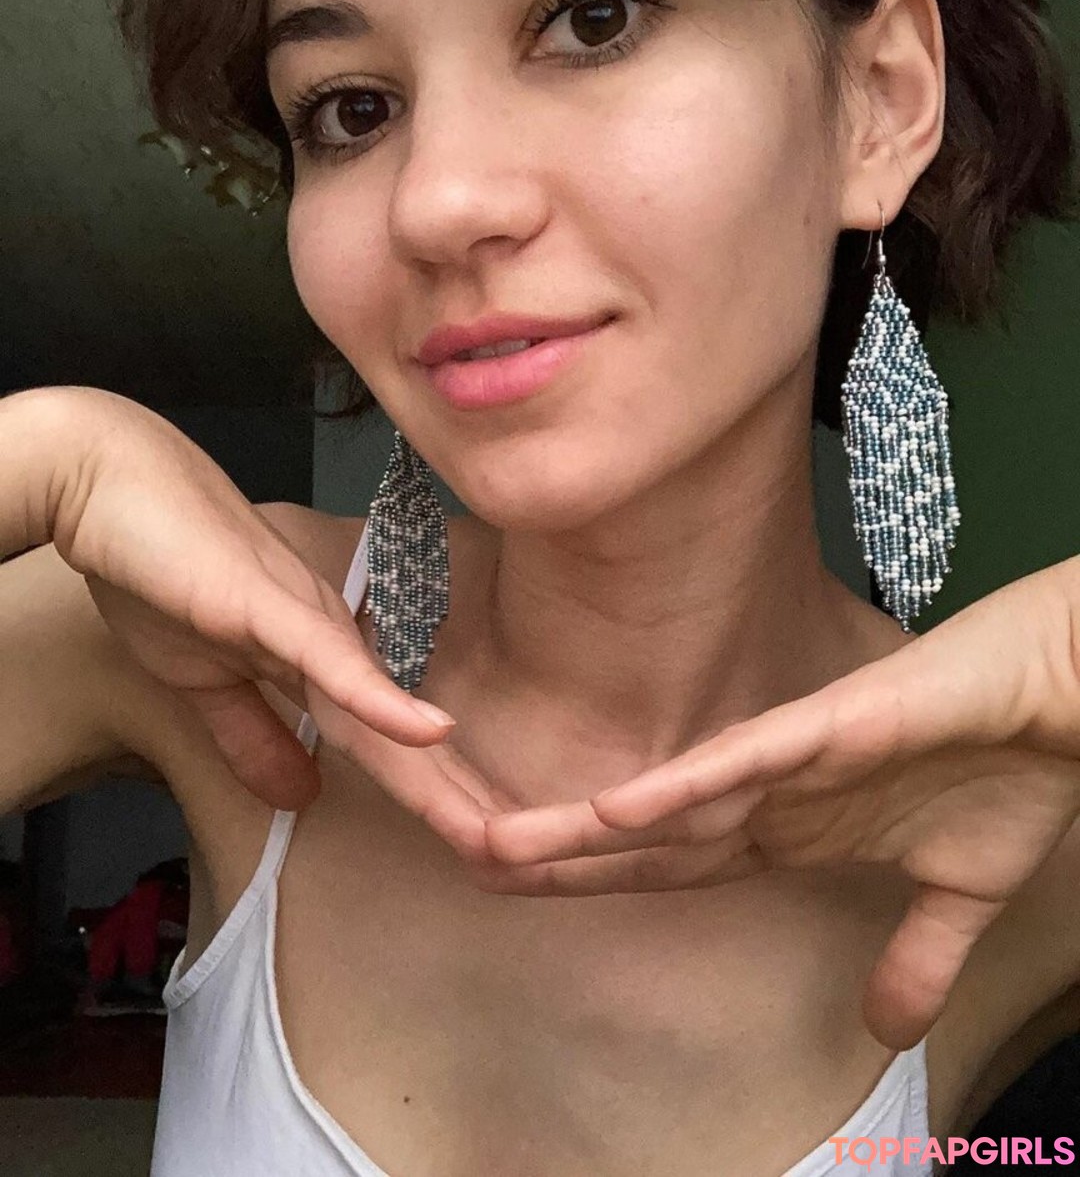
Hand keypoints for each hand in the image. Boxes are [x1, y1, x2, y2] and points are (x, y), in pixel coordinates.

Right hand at [44, 388, 508, 856]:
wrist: (109, 487)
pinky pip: (334, 661)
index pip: (380, 745)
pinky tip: (434, 732)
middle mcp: (330, 642)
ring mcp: (306, 623)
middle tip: (517, 860)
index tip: (473, 845)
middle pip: (400, 738)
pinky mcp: (271, 606)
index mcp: (314, 661)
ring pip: (382, 711)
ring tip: (497, 830)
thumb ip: (254, 736)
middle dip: (454, 803)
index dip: (427, 797)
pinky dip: (381, 701)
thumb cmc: (158, 574)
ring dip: (437, 776)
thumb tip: (301, 797)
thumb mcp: (204, 683)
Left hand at [480, 559, 1079, 1046]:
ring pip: (672, 800)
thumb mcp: (956, 897)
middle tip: (468, 869)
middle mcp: (770, 794)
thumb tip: (885, 1032)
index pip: (671, 866)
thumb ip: (912, 957)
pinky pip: (743, 762)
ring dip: (587, 827)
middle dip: (558, 859)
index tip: (525, 898)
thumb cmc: (1008, 775)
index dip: (597, 882)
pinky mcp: (831, 726)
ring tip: (501, 847)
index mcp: (788, 829)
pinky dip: (682, 788)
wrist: (1065, 699)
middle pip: (645, 840)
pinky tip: (616, 809)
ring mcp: (792, 759)